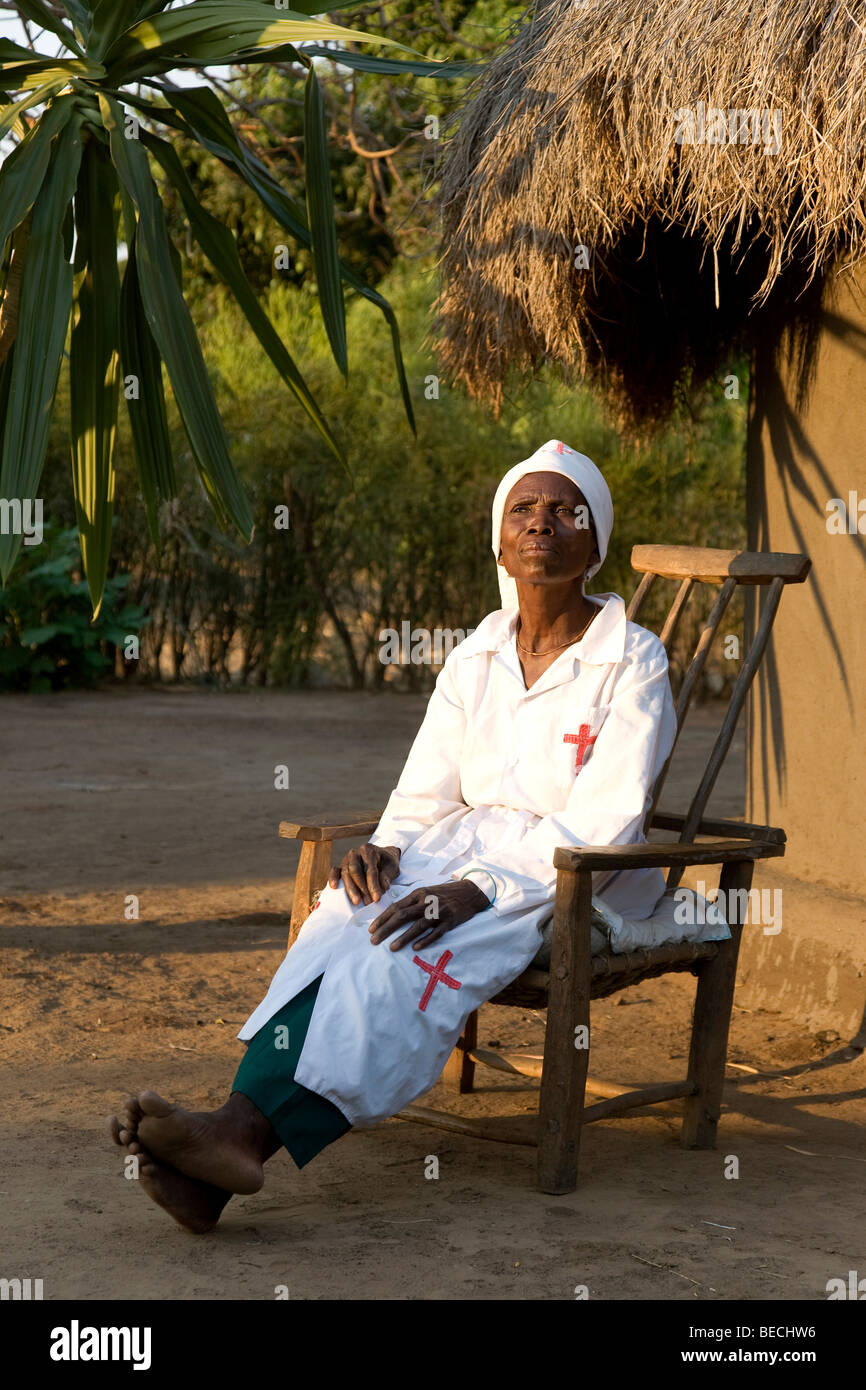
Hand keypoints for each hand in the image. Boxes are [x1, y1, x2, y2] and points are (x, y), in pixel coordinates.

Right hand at [329, 842, 400, 905]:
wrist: (382, 856)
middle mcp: (356, 853)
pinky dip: (333, 878)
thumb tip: (383, 888)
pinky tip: (334, 887)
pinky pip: (335, 870)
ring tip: (357, 902)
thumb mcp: (392, 868)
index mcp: (369, 850)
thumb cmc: (387, 863)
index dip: (373, 885)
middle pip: (355, 871)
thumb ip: (387, 877)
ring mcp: (347, 859)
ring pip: (345, 873)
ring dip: (351, 889)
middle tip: (367, 902)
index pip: (370, 869)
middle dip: (361, 888)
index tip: (377, 898)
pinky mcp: (341, 865)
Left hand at [369, 879, 490, 951]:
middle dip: (386, 929)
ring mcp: (439, 911)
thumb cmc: (443, 894)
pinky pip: (436, 932)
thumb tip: (392, 914)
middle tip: (374, 941)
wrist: (469, 892)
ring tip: (392, 948)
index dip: (382, 918)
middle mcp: (426, 901)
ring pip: (418, 925)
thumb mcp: (426, 892)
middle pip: (403, 916)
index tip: (371, 929)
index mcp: (418, 893)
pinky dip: (425, 940)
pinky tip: (415, 948)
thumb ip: (411, 902)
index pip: (396, 906)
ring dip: (404, 937)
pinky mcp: (450, 921)